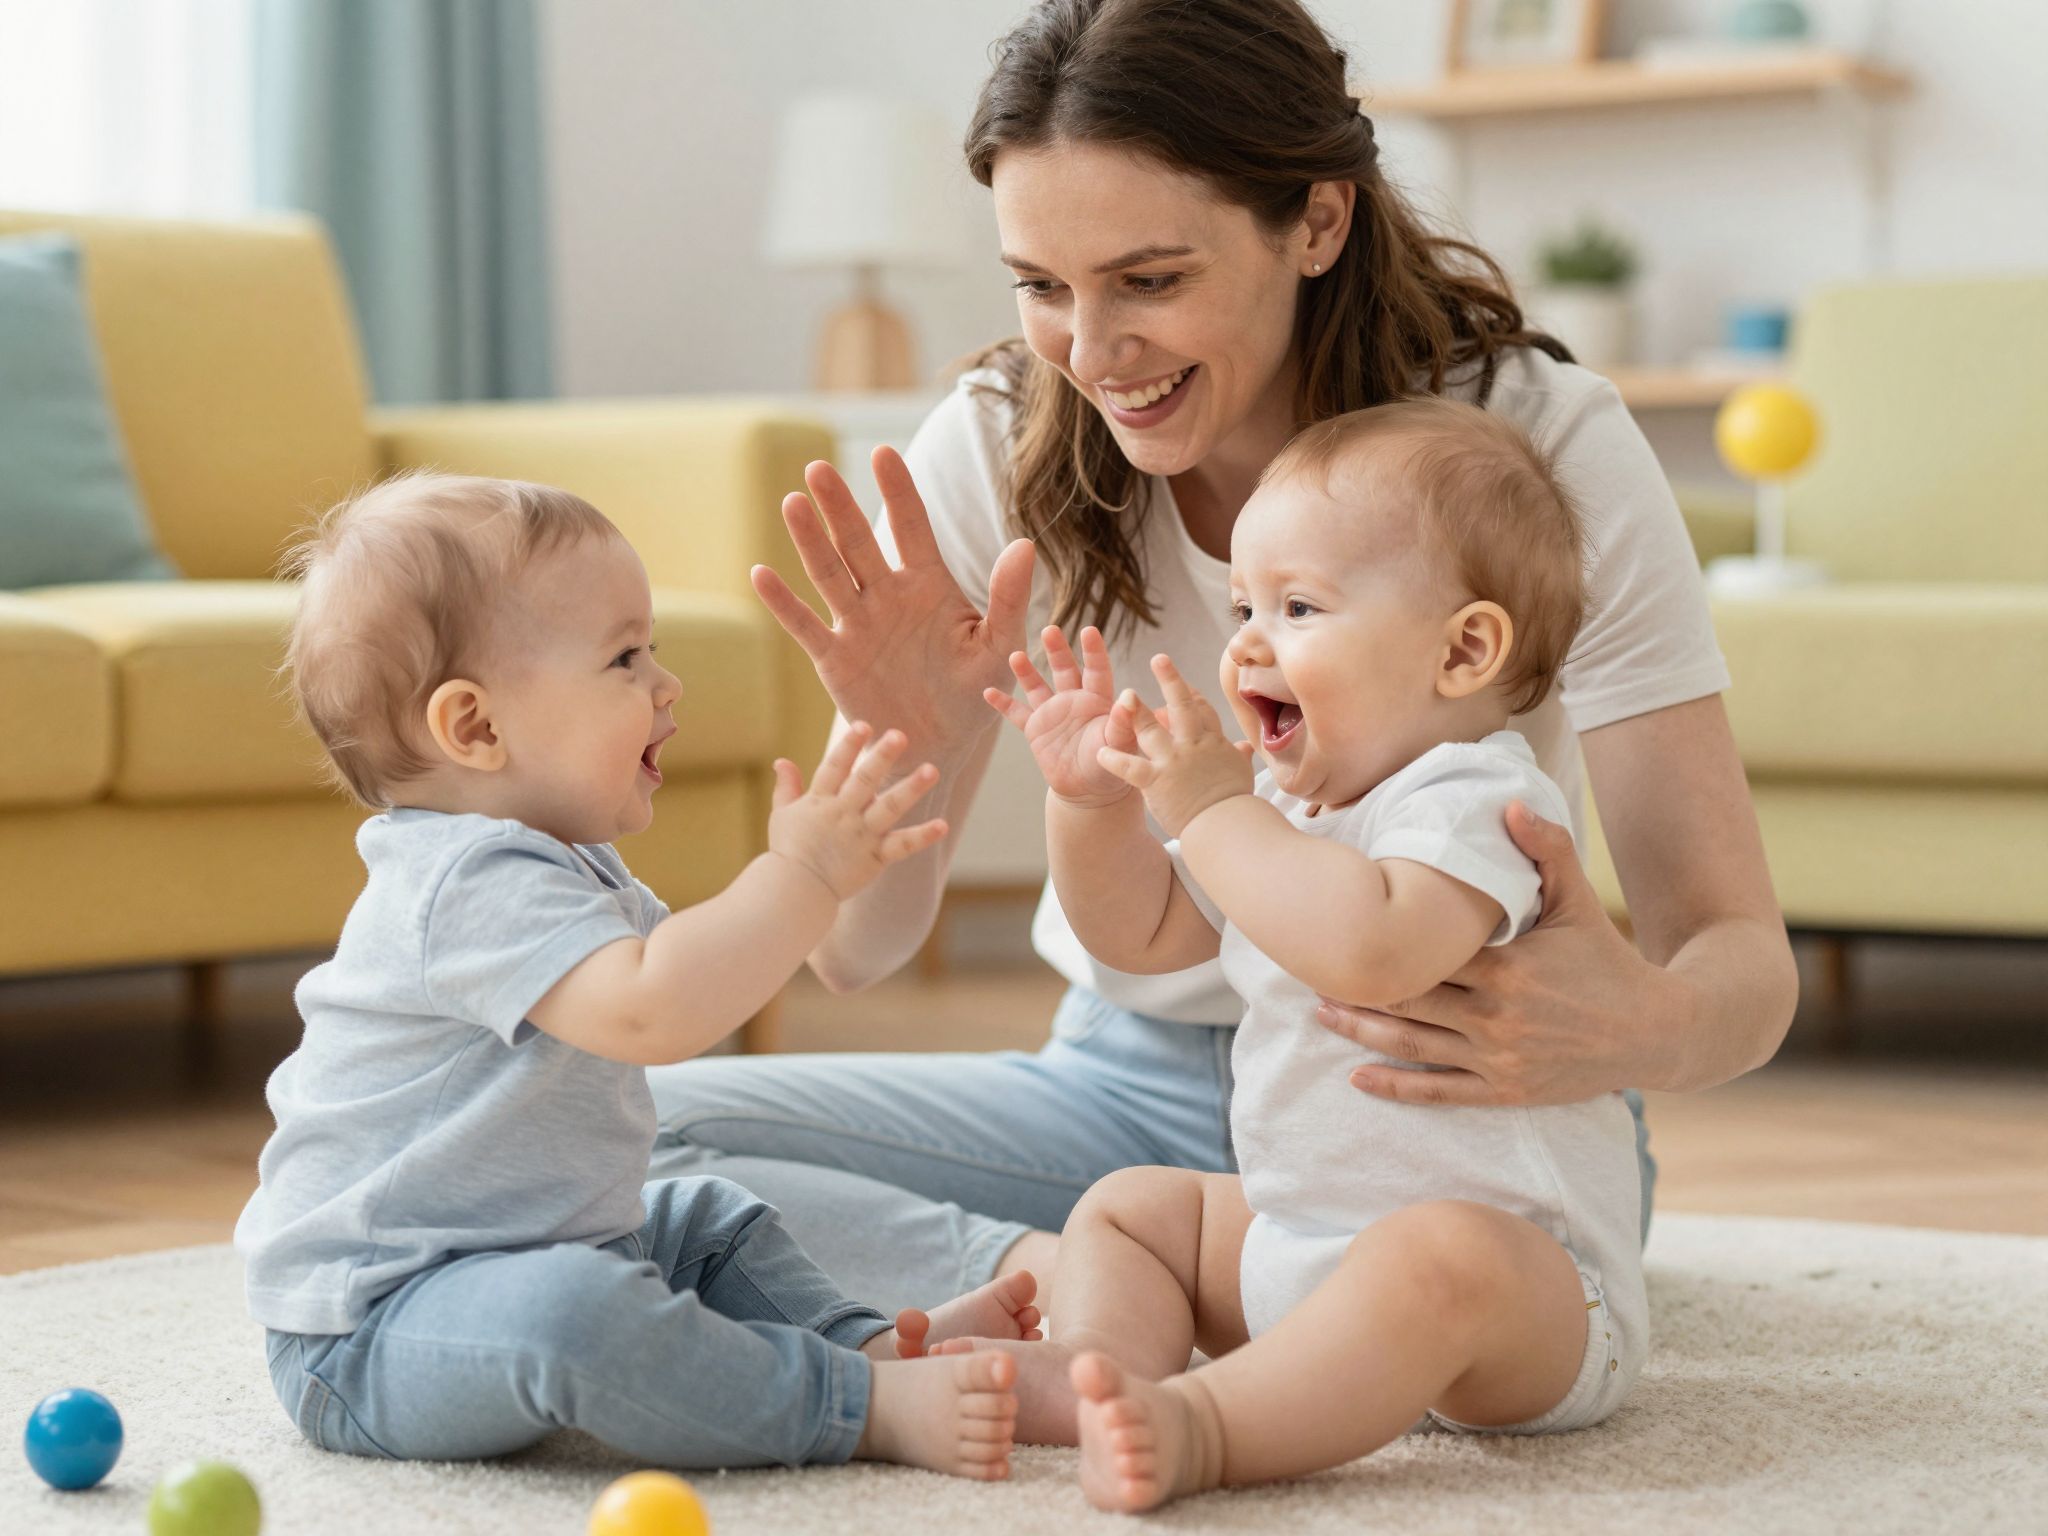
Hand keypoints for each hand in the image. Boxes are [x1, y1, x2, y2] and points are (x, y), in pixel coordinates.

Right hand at [750, 448, 1035, 758]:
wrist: (940, 746)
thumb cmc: (974, 692)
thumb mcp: (999, 646)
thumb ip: (1008, 598)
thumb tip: (1025, 544)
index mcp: (929, 585)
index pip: (911, 528)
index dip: (898, 492)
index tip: (883, 453)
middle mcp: (887, 596)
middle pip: (858, 543)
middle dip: (840, 507)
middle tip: (818, 468)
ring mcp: (857, 625)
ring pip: (829, 575)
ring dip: (810, 542)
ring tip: (792, 504)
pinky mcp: (836, 659)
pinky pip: (807, 627)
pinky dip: (784, 603)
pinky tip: (761, 574)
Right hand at [768, 723, 948, 900]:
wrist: (794, 891)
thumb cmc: (789, 851)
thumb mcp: (782, 815)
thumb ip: (786, 787)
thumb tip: (781, 761)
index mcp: (821, 801)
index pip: (835, 767)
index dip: (849, 746)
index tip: (864, 725)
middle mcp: (843, 814)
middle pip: (864, 781)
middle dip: (881, 758)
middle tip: (900, 735)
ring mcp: (861, 835)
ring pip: (889, 808)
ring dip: (910, 788)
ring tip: (932, 770)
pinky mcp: (875, 858)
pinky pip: (901, 846)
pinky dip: (922, 837)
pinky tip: (943, 825)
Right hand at [983, 625, 1139, 807]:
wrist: (1089, 790)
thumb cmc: (1111, 767)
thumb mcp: (1120, 745)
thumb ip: (1123, 722)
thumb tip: (1130, 696)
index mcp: (1099, 700)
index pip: (1097, 670)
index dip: (1093, 651)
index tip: (1089, 630)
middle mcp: (1074, 700)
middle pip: (1065, 669)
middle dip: (1057, 650)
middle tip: (1049, 630)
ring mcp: (1052, 712)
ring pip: (1037, 686)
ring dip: (1026, 671)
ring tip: (1016, 655)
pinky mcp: (1035, 729)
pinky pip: (1017, 714)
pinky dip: (1003, 704)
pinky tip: (988, 692)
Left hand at [1095, 655, 1254, 836]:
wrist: (1225, 825)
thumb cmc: (1234, 803)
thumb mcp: (1241, 774)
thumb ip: (1240, 758)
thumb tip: (1247, 748)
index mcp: (1212, 743)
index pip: (1203, 711)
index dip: (1193, 695)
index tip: (1184, 685)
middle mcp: (1192, 746)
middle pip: (1182, 706)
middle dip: (1171, 680)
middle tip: (1160, 659)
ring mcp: (1173, 761)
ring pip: (1151, 730)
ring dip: (1136, 712)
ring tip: (1125, 696)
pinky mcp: (1156, 781)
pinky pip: (1130, 767)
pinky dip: (1114, 760)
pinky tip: (1100, 753)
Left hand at [1317, 800, 1688, 1106]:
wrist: (1655, 1032)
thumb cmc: (1608, 961)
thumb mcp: (1577, 902)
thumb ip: (1545, 850)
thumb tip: (1509, 802)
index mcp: (1508, 967)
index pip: (1428, 954)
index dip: (1381, 942)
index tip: (1341, 927)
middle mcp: (1496, 1016)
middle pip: (1408, 998)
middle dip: (1357, 984)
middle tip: (1310, 967)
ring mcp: (1497, 1058)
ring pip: (1413, 1044)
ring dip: (1361, 1029)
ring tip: (1319, 1011)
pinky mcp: (1504, 1089)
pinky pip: (1439, 1091)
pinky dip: (1394, 1086)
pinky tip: (1356, 1077)